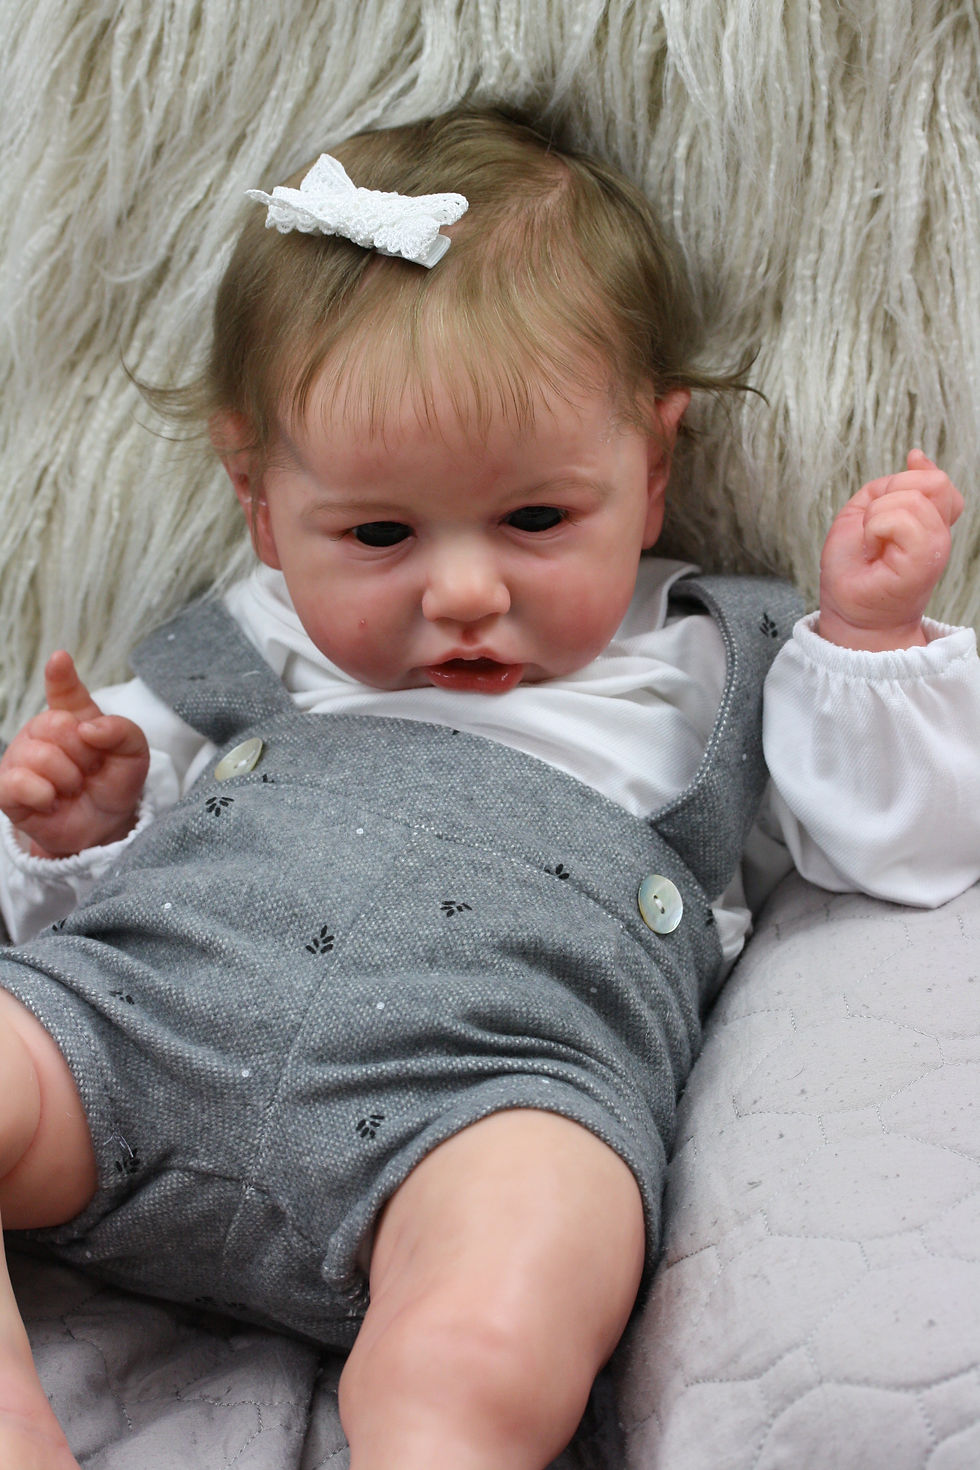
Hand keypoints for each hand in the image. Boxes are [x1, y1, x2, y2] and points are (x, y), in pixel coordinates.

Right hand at [0, 652, 149, 857]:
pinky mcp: (7, 788)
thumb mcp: (133, 755)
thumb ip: (122, 731)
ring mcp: (20, 758)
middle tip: (89, 770)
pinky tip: (52, 801)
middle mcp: (41, 731)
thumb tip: (89, 728)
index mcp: (73, 716)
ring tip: (72, 788)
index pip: (65, 691)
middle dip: (84, 754)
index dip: (61, 676)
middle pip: (56, 724)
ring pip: (40, 756)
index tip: (60, 659)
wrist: (103, 826)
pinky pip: (17, 783)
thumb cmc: (113, 783)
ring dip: (68, 779)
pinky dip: (42, 794)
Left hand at [818, 450, 963, 649]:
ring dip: (878, 516)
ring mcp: (936, 548)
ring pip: (914, 497)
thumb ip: (895, 483)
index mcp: (930, 521)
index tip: (881, 513)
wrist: (849, 613)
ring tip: (873, 544)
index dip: (909, 482)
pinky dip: (877, 527)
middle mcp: (939, 533)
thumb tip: (919, 455)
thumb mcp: (868, 509)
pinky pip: (903, 519)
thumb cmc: (855, 568)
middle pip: (930, 481)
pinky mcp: (925, 562)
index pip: (938, 481)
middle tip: (874, 532)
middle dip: (889, 497)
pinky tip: (874, 549)